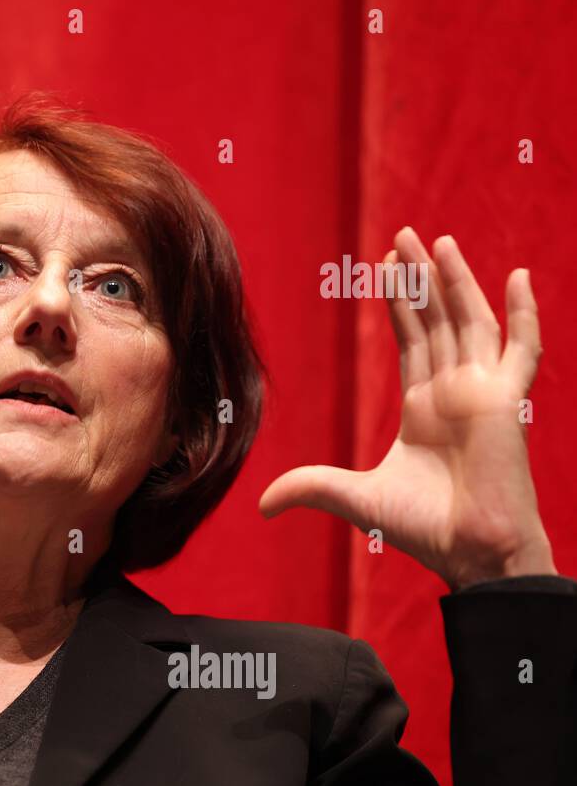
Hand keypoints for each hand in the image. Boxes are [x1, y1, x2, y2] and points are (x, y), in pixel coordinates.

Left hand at [259, 227, 555, 590]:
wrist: (470, 551)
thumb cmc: (423, 528)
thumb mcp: (353, 497)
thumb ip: (309, 487)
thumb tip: (259, 504)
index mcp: (423, 408)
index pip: (411, 340)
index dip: (399, 304)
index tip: (384, 266)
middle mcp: (453, 393)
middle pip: (436, 321)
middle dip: (419, 279)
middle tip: (401, 235)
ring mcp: (483, 393)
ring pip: (469, 322)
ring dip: (455, 281)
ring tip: (435, 242)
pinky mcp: (507, 400)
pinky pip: (522, 349)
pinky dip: (525, 314)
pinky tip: (520, 276)